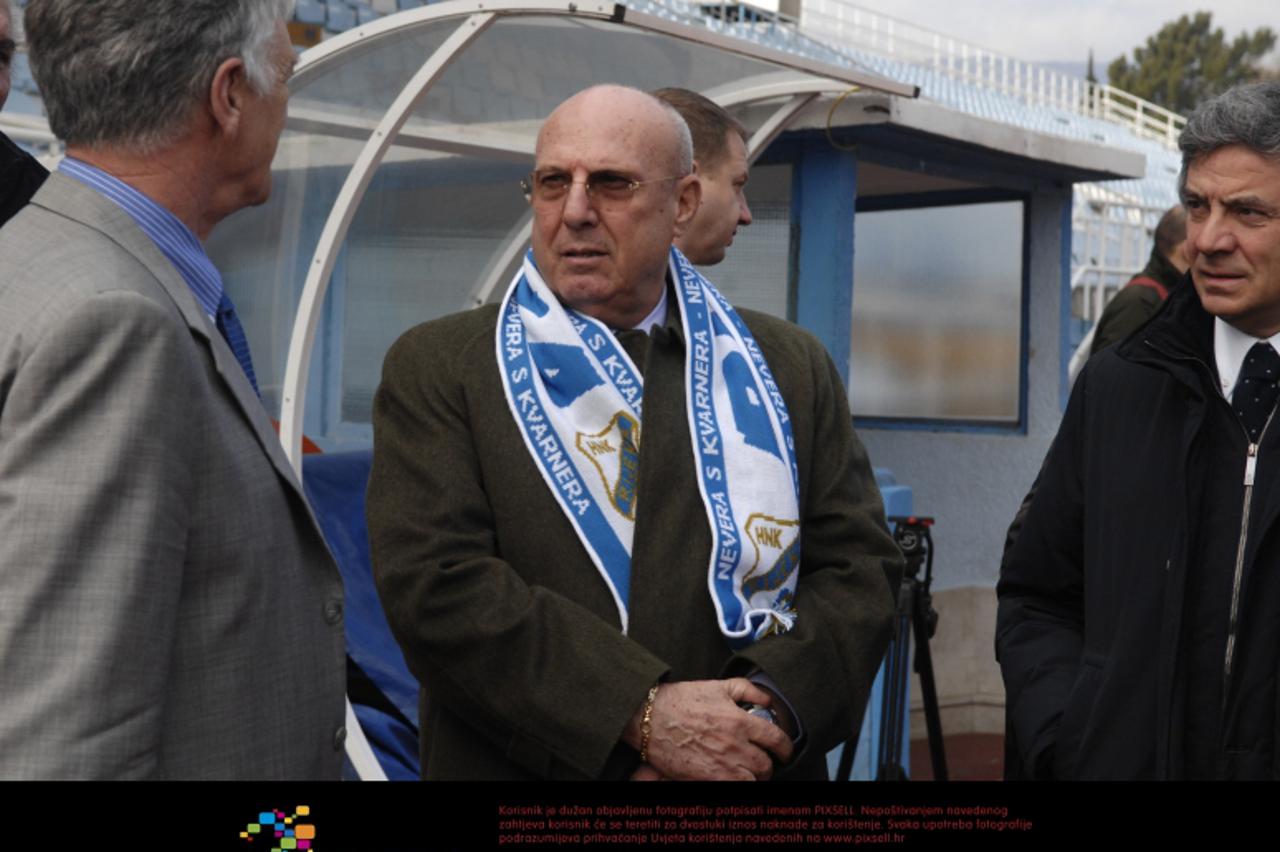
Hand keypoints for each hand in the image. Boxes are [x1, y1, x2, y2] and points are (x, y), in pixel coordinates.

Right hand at [623, 679, 792, 779]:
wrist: (651, 718)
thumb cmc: (681, 701)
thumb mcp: (717, 686)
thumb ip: (747, 690)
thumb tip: (768, 702)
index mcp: (739, 721)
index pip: (777, 740)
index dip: (786, 749)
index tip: (784, 751)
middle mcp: (734, 745)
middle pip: (766, 766)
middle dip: (767, 765)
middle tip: (761, 761)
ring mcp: (721, 765)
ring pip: (753, 781)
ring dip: (753, 777)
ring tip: (747, 772)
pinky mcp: (707, 779)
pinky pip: (734, 788)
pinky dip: (737, 784)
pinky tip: (731, 777)